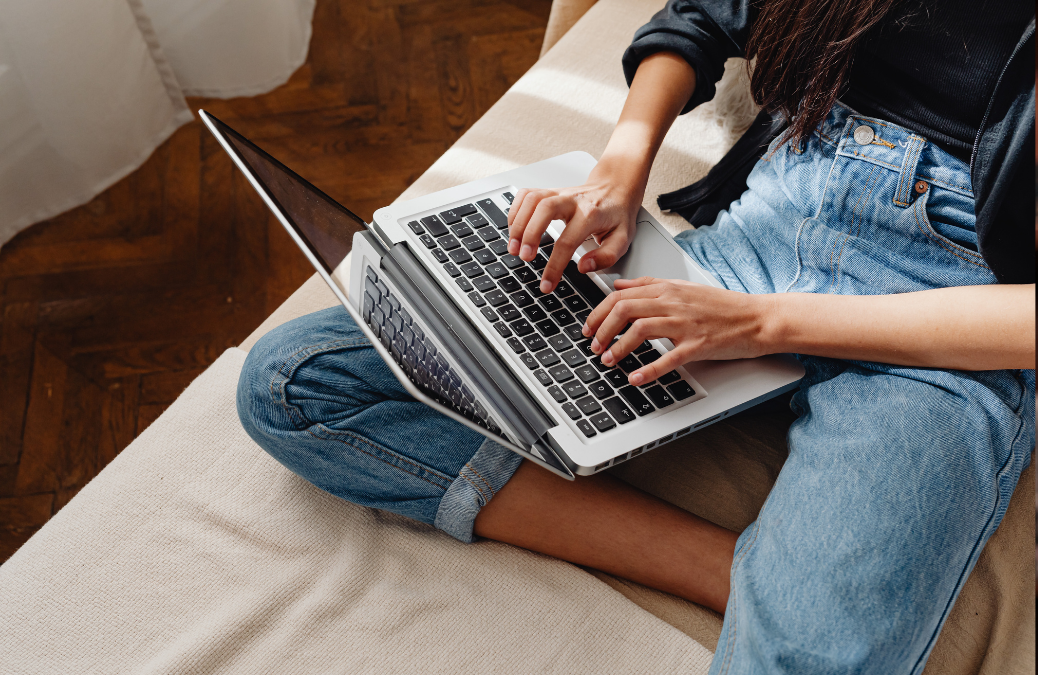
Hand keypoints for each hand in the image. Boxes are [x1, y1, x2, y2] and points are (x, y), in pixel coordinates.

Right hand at [506, 157, 644, 293]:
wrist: (616, 188)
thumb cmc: (617, 215)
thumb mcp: (623, 239)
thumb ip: (606, 256)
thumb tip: (583, 267)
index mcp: (591, 214)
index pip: (568, 241)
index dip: (554, 266)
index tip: (546, 284)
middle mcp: (573, 200)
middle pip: (544, 209)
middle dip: (529, 234)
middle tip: (524, 257)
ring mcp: (559, 193)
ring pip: (532, 199)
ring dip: (518, 223)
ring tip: (513, 247)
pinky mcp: (549, 191)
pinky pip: (526, 194)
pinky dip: (515, 211)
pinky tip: (514, 228)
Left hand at [582, 277, 770, 384]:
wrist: (758, 318)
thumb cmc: (723, 306)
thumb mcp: (683, 287)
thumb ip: (649, 285)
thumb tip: (619, 285)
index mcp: (668, 289)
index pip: (621, 295)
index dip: (598, 312)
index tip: (589, 327)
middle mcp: (674, 302)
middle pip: (625, 309)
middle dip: (602, 329)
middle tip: (592, 346)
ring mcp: (686, 323)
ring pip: (641, 329)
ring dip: (618, 347)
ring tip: (608, 361)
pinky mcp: (699, 345)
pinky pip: (668, 357)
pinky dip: (648, 369)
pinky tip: (634, 378)